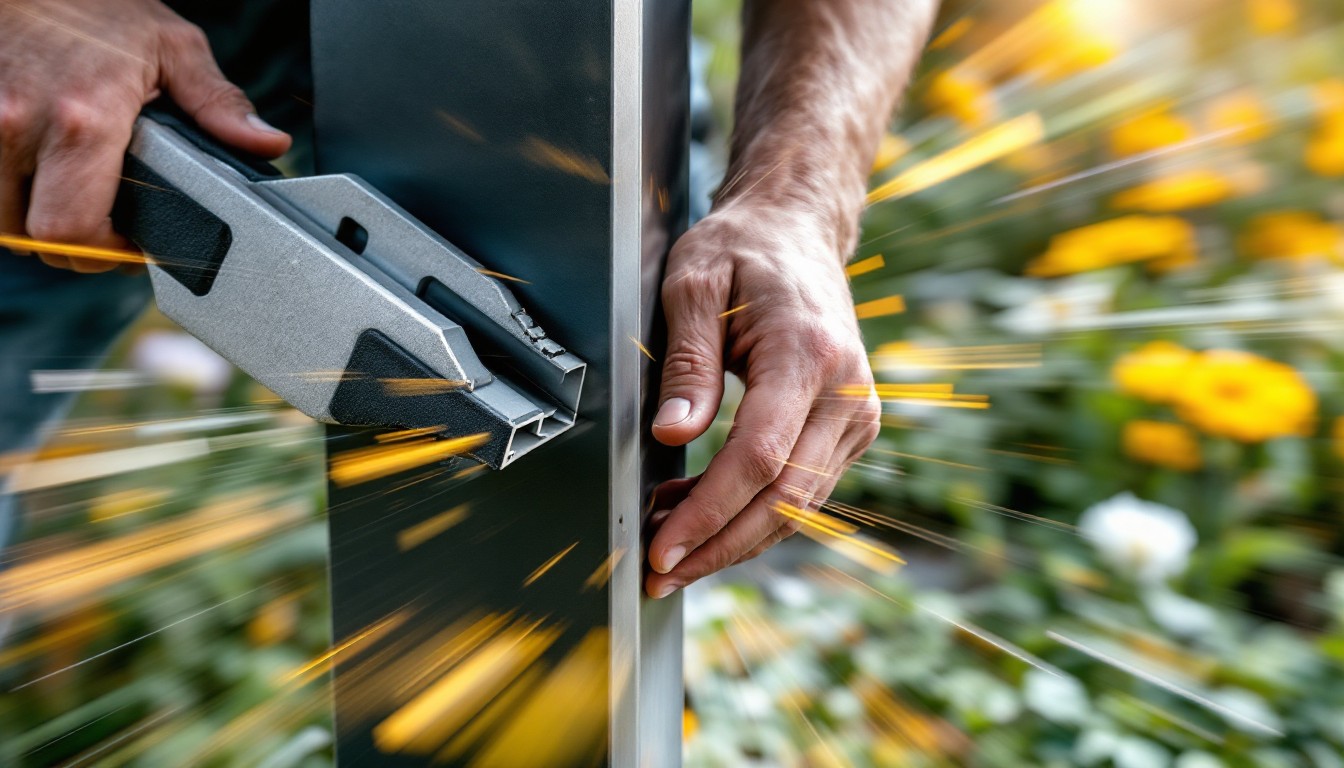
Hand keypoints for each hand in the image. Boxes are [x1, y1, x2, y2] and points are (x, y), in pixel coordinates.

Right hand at [0, 0, 290, 271]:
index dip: (105, 251)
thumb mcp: (170, 46)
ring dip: (32, 219)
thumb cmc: (88, 4)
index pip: (75, 229)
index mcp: (81, 120)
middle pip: (32, 235)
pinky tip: (34, 176)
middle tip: (102, 227)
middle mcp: (18, 126)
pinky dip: (6, 194)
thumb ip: (218, 104)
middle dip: (72, 244)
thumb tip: (266, 143)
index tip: (129, 242)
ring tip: (67, 196)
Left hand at [645, 202, 880, 597]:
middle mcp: (848, 392)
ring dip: (730, 536)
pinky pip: (801, 489)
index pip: (761, 457)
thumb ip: (686, 361)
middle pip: (785, 499)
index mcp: (809, 354)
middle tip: (658, 575)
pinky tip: (696, 511)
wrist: (798, 233)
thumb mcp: (694, 284)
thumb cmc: (743, 252)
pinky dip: (749, 511)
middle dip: (718, 545)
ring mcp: (856, 415)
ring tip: (666, 545)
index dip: (709, 512)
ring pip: (796, 506)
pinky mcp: (850, 429)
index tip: (663, 546)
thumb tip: (672, 432)